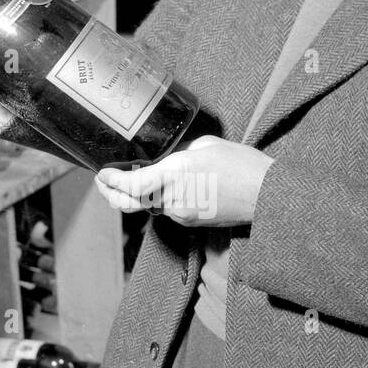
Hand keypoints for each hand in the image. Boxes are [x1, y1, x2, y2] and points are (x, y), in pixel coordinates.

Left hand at [94, 136, 273, 227]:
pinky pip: (167, 211)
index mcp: (174, 174)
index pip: (130, 185)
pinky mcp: (191, 222)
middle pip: (131, 203)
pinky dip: (160, 200)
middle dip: (112, 195)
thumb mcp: (205, 145)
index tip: (102, 174)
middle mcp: (173, 198)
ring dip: (138, 196)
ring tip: (132, 181)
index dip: (110, 182)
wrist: (265, 195)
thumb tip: (165, 158)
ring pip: (149, 206)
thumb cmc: (241, 165)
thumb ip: (178, 153)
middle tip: (104, 183)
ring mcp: (181, 214)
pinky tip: (165, 189)